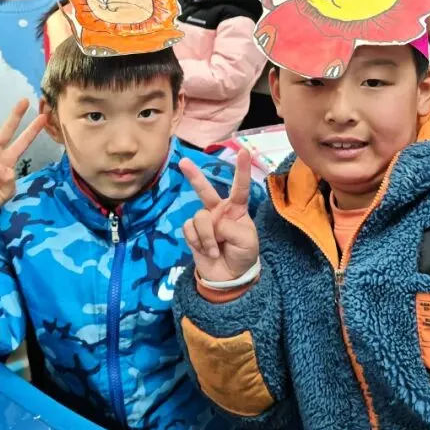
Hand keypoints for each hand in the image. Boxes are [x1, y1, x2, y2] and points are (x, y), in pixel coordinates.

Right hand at [180, 148, 258, 282]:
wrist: (229, 277)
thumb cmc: (243, 255)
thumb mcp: (247, 241)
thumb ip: (231, 227)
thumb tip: (212, 222)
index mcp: (237, 209)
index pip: (240, 187)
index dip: (242, 170)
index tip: (244, 151)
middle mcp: (219, 211)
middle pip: (205, 190)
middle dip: (194, 176)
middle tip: (183, 161)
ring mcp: (204, 221)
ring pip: (199, 217)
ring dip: (207, 236)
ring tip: (215, 249)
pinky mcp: (192, 232)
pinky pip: (189, 229)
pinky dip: (198, 241)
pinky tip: (205, 250)